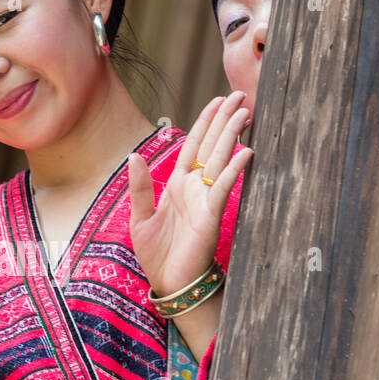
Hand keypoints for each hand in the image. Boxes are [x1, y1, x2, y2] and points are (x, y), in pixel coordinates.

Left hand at [127, 93, 252, 295]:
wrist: (170, 283)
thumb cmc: (157, 254)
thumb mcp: (140, 217)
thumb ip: (140, 187)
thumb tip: (133, 155)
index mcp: (177, 185)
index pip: (194, 145)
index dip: (206, 122)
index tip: (219, 101)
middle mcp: (194, 188)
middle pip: (212, 146)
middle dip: (225, 120)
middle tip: (240, 96)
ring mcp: (205, 199)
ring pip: (221, 159)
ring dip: (232, 136)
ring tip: (245, 113)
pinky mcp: (211, 215)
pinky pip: (224, 186)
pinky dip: (234, 168)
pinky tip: (245, 150)